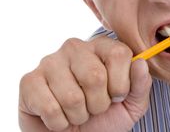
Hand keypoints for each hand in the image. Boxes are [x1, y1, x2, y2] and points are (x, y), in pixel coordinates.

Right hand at [19, 36, 150, 130]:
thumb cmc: (104, 118)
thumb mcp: (132, 104)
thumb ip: (141, 84)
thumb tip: (140, 63)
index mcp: (102, 46)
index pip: (119, 54)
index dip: (121, 84)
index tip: (116, 96)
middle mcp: (75, 47)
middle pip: (95, 76)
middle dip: (99, 104)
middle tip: (94, 108)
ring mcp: (49, 61)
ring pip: (72, 96)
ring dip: (78, 115)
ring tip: (76, 113)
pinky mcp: (29, 81)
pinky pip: (49, 107)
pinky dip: (59, 122)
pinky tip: (58, 117)